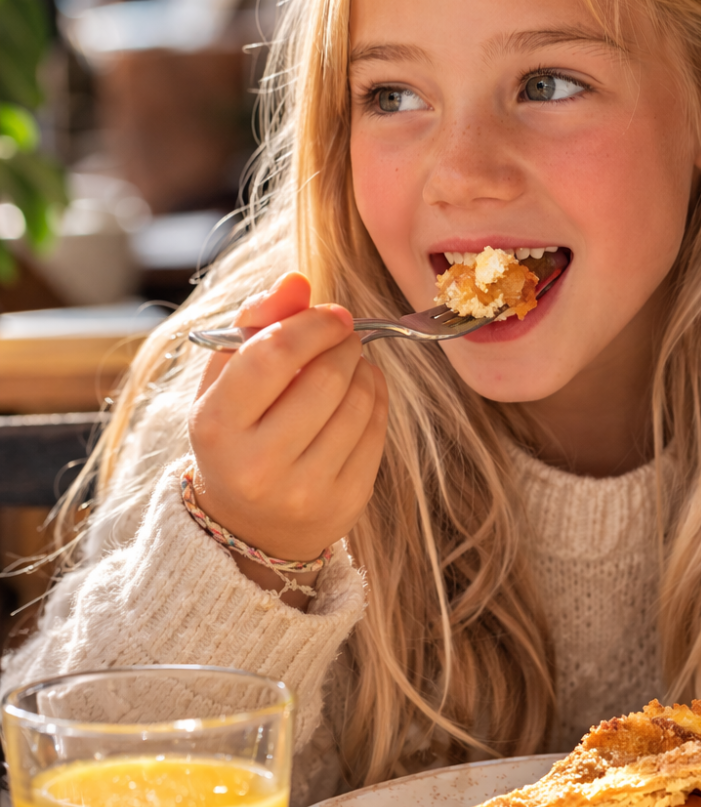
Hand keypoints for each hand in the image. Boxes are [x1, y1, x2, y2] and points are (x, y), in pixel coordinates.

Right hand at [189, 272, 387, 578]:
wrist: (251, 525)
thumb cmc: (236, 434)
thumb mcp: (225, 379)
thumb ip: (255, 322)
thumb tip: (298, 281)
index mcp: (216, 428)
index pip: (272, 356)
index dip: (312, 323)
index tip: (332, 314)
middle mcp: (258, 465)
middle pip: (324, 378)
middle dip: (343, 343)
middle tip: (343, 335)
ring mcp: (306, 490)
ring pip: (358, 402)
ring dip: (363, 367)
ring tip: (349, 363)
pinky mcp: (346, 502)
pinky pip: (377, 430)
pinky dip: (376, 398)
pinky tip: (360, 393)